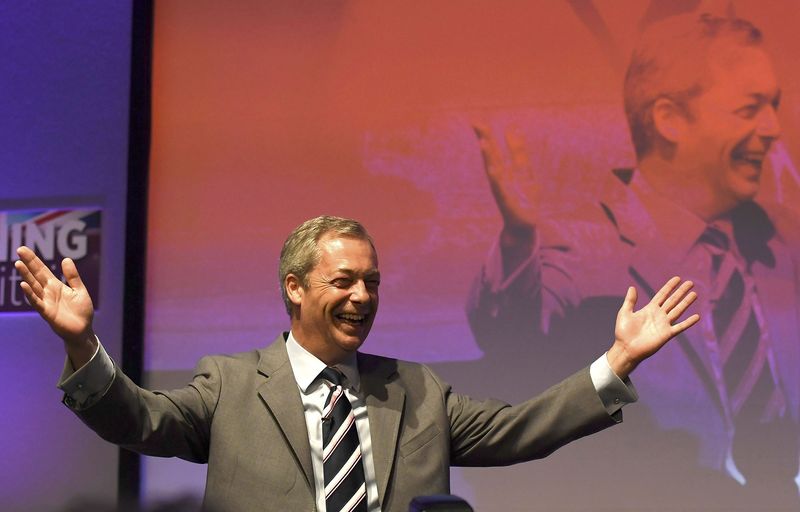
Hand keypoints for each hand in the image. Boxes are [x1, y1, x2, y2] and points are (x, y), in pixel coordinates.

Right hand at [15, 246, 95, 366]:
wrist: (83, 330)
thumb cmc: (81, 311)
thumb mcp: (79, 290)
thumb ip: (73, 276)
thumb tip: (66, 259)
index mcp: (55, 286)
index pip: (42, 270)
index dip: (33, 260)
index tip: (23, 249)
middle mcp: (48, 292)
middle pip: (35, 275)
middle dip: (28, 263)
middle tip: (19, 250)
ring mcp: (46, 302)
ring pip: (33, 287)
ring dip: (26, 276)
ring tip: (19, 264)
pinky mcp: (47, 313)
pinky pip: (37, 302)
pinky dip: (30, 294)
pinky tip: (24, 285)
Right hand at [473, 122, 539, 247]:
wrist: (523, 225)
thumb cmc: (524, 198)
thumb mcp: (525, 171)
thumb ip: (519, 153)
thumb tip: (513, 130)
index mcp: (504, 170)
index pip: (495, 149)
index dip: (487, 135)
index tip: (476, 122)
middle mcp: (500, 178)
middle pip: (491, 155)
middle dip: (485, 139)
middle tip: (475, 124)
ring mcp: (502, 189)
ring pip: (494, 170)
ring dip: (488, 157)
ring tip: (483, 143)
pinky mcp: (507, 201)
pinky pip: (500, 189)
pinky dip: (496, 179)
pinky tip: (492, 170)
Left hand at [607, 276, 699, 378]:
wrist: (626, 348)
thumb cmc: (623, 332)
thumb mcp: (625, 313)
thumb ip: (630, 301)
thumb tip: (632, 287)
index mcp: (649, 309)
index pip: (662, 295)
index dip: (669, 287)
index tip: (677, 278)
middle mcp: (659, 315)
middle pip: (672, 300)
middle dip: (681, 291)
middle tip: (690, 282)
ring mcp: (664, 324)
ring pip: (678, 310)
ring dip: (686, 302)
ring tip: (694, 294)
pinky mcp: (666, 334)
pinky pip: (680, 327)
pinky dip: (688, 322)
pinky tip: (697, 317)